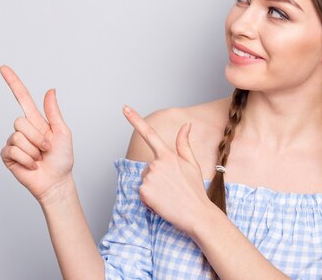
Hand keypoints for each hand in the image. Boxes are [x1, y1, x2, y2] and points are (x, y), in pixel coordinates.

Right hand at [0, 65, 74, 203]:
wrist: (56, 181)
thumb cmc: (62, 158)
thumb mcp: (63, 133)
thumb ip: (54, 112)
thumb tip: (50, 90)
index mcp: (36, 121)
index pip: (22, 98)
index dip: (13, 82)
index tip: (3, 68)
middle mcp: (23, 129)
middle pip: (20, 121)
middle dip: (37, 137)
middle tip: (46, 148)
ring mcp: (14, 142)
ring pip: (18, 137)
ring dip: (33, 150)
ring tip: (40, 157)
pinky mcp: (7, 156)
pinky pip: (13, 150)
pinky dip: (26, 159)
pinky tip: (32, 165)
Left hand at [122, 105, 212, 233]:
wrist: (196, 214)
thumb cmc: (195, 190)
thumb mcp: (192, 164)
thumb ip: (184, 143)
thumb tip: (186, 125)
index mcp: (168, 155)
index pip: (150, 133)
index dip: (135, 119)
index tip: (124, 108)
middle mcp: (156, 164)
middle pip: (149, 167)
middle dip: (157, 177)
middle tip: (173, 188)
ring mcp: (149, 178)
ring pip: (145, 180)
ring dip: (154, 188)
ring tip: (169, 196)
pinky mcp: (143, 192)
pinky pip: (142, 194)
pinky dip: (149, 199)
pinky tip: (162, 203)